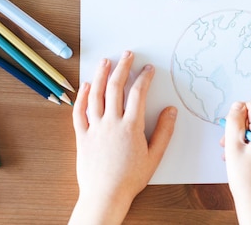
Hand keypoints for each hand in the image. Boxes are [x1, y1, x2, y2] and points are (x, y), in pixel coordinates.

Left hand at [69, 51, 176, 224]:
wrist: (105, 195)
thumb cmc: (131, 178)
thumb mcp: (154, 156)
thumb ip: (164, 131)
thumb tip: (171, 111)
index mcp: (131, 126)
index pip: (138, 93)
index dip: (144, 78)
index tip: (148, 69)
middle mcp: (111, 123)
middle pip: (116, 87)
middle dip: (122, 67)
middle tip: (127, 54)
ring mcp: (94, 128)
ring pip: (96, 95)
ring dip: (101, 75)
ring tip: (105, 62)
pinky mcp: (82, 136)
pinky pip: (79, 112)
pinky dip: (82, 97)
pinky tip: (86, 86)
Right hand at [222, 101, 250, 224]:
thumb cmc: (246, 181)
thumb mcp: (233, 147)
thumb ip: (234, 122)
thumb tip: (237, 105)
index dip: (239, 113)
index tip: (231, 128)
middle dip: (240, 127)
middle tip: (227, 143)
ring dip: (243, 137)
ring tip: (233, 153)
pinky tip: (242, 158)